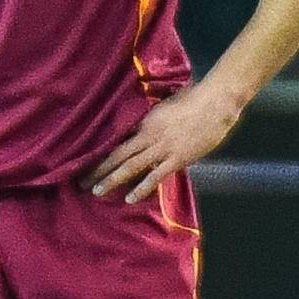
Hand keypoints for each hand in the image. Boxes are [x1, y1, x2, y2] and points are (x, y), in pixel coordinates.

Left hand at [83, 80, 243, 203]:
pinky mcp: (177, 159)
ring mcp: (162, 148)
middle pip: (118, 155)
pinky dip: (141, 188)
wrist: (216, 102)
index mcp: (144, 122)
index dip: (101, 153)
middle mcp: (148, 136)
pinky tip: (129, 199)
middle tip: (82, 182)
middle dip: (99, 170)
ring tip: (97, 191)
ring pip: (131, 166)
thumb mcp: (165, 106)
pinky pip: (155, 176)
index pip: (117, 140)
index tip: (86, 163)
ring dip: (112, 179)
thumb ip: (152, 118)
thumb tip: (141, 127)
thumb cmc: (193, 99)